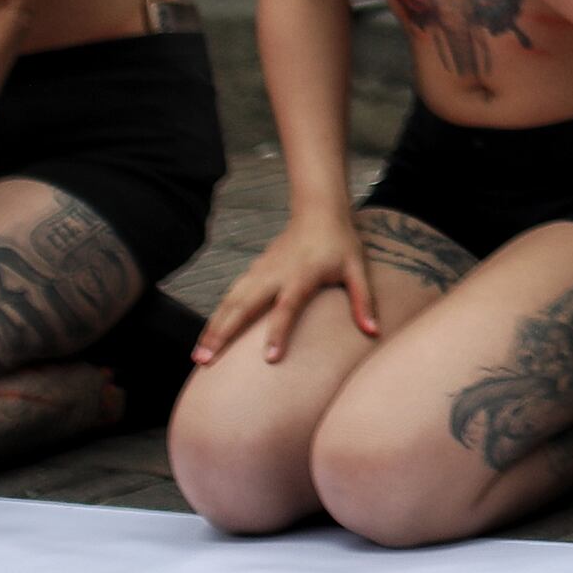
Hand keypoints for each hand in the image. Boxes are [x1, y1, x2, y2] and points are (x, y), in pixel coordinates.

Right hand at [199, 207, 381, 361]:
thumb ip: (364, 301)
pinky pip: (231, 294)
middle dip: (222, 333)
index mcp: (302, 275)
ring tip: (198, 355)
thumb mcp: (358, 269)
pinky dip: (217, 314)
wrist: (319, 211)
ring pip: (230, 300)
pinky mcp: (254, 270)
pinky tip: (208, 335)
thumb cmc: (341, 243)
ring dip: (213, 327)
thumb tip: (374, 332)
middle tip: (205, 361)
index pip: (287, 308)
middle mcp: (275, 274)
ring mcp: (261, 270)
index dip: (278, 332)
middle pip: (244, 306)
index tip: (269, 359)